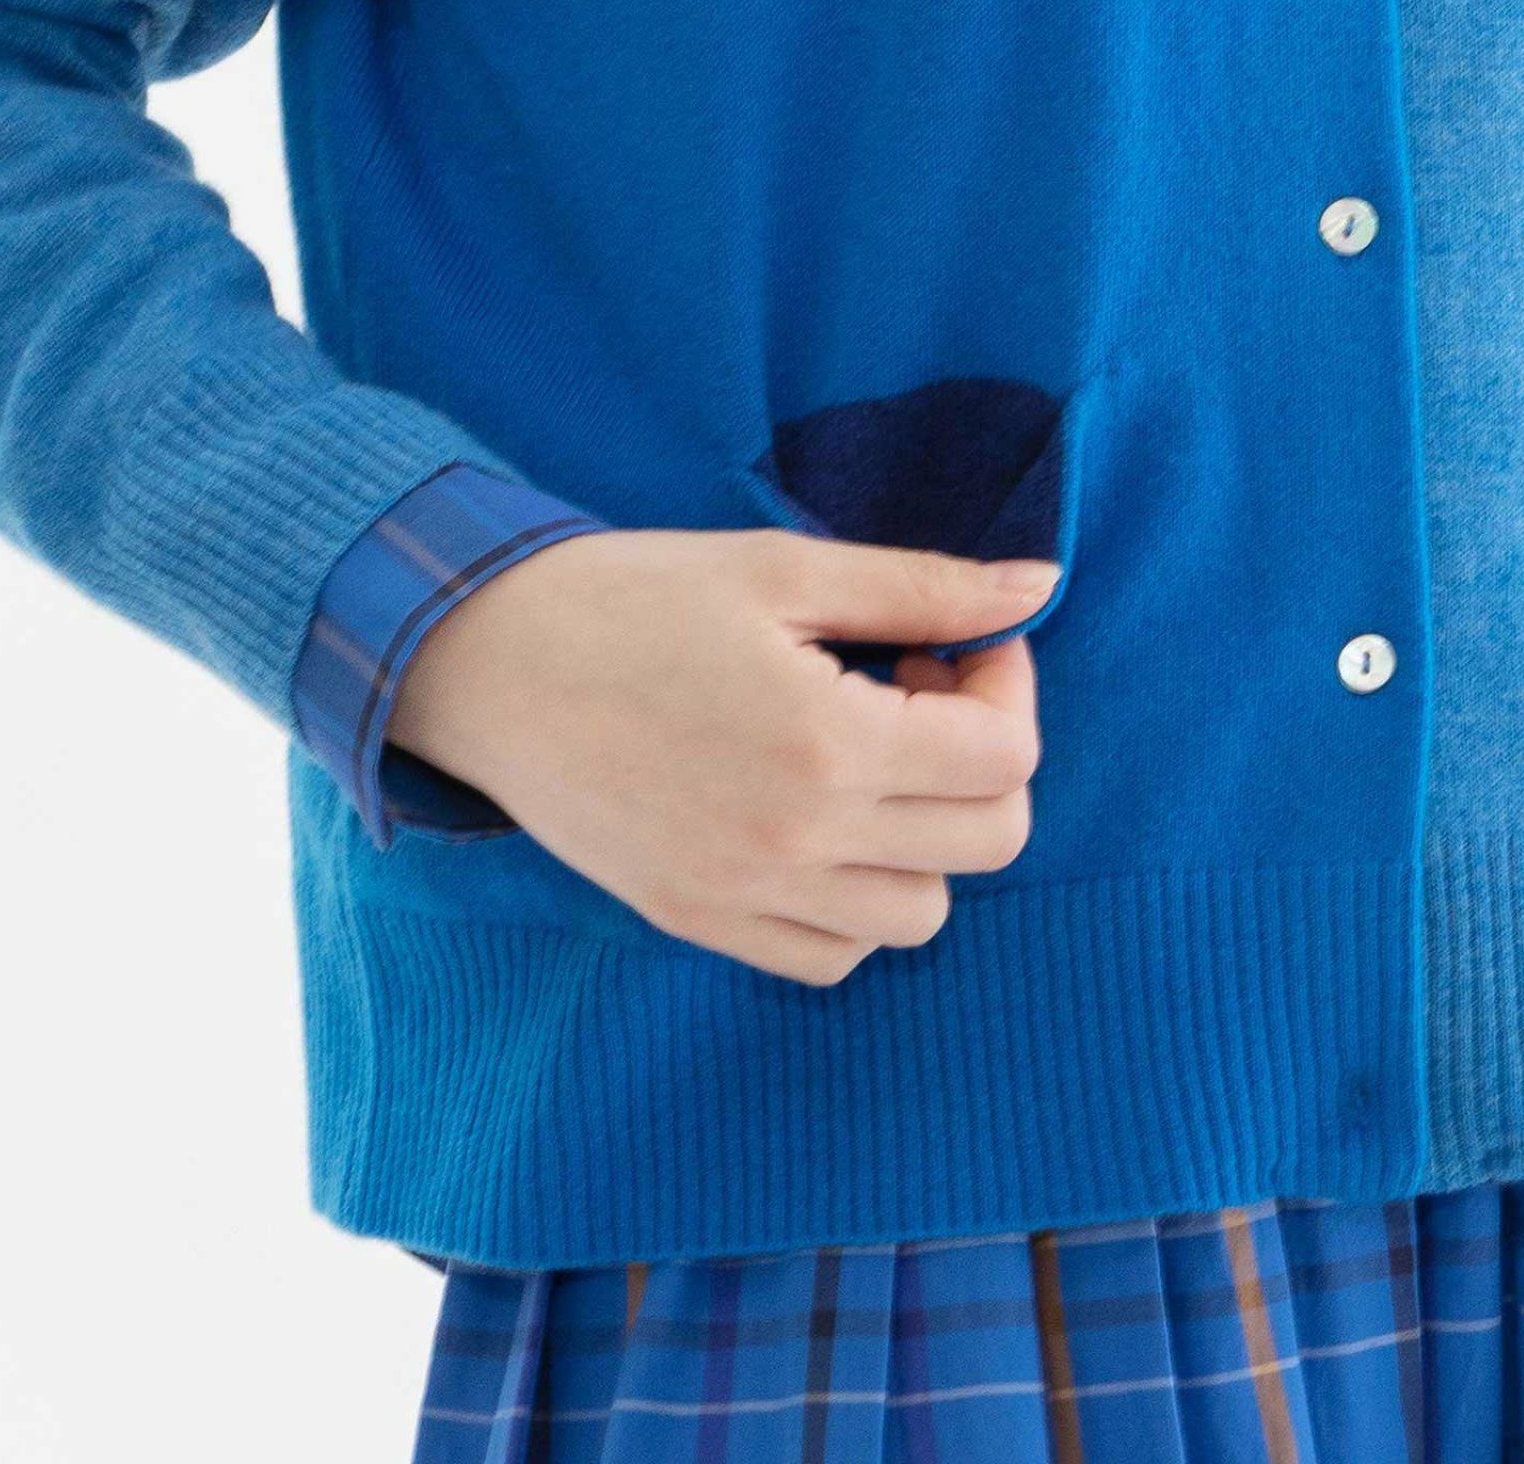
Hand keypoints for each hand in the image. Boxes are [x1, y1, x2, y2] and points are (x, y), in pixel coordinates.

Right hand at [387, 528, 1058, 984]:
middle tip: (918, 693)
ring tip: (867, 760)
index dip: (1006, 685)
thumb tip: (1040, 586)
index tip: (951, 646)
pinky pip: (831, 955)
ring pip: (921, 914)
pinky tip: (818, 823)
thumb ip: (922, 586)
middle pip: (990, 841)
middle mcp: (798, 839)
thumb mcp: (780, 568)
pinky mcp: (699, 920)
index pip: (1008, 757)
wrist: (484, 660)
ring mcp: (745, 894)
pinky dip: (855, 902)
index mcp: (827, 741)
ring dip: (928, 836)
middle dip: (986, 758)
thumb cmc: (631, 596)